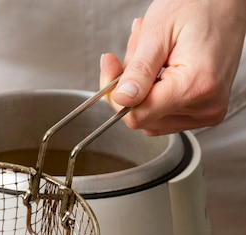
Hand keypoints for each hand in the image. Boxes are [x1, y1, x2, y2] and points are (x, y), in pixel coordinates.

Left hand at [100, 0, 245, 134]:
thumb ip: (139, 70)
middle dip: (131, 88)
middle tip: (136, 51)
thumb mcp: (159, 31)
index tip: (111, 70)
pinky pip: (165, 116)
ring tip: (155, 56)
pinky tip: (162, 69)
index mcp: (196, 86)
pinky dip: (155, 94)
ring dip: (143, 90)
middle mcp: (205, 106)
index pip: (139, 115)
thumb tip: (121, 99)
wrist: (227, 3)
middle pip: (144, 118)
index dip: (117, 96)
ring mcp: (206, 112)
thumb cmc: (200, 6)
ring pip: (152, 119)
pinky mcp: (204, 112)